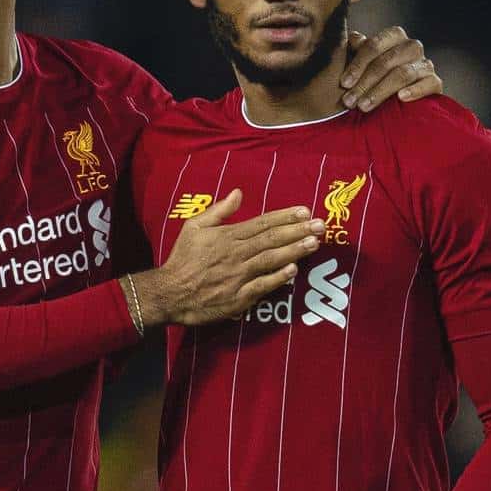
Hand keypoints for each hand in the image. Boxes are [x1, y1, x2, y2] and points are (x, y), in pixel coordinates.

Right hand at [131, 189, 324, 326]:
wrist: (169, 292)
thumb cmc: (182, 258)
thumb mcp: (194, 226)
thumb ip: (219, 210)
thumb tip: (239, 193)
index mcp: (227, 236)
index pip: (262, 223)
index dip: (285, 216)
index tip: (305, 210)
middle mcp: (236, 253)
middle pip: (272, 239)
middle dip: (298, 231)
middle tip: (322, 225)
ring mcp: (238, 276)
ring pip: (271, 259)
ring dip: (294, 251)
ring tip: (315, 243)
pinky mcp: (238, 297)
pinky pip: (262, 286)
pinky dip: (278, 277)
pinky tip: (293, 270)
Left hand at [340, 25, 441, 110]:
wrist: (395, 101)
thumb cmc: (370, 77)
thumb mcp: (360, 64)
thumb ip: (354, 50)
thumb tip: (353, 38)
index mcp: (393, 36)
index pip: (374, 46)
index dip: (357, 64)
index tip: (343, 83)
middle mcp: (411, 46)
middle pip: (387, 61)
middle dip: (365, 82)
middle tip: (349, 101)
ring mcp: (425, 64)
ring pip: (403, 74)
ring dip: (380, 91)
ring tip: (364, 106)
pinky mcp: (435, 82)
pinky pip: (429, 84)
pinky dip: (415, 90)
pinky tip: (401, 98)